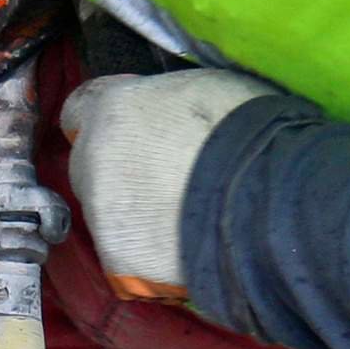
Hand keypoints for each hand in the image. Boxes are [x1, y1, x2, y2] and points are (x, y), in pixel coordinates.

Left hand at [57, 69, 270, 304]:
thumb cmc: (250, 129)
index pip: (79, 112)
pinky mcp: (119, 260)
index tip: (130, 132)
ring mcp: (102, 214)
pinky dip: (151, 255)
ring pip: (108, 215)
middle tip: (166, 181)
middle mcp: (93, 160)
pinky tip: (187, 249)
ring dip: (136, 217)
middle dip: (119, 173)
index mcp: (111, 110)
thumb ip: (167, 103)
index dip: (109, 124)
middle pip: (90, 167)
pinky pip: (129, 257)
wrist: (269, 197)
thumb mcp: (204, 88)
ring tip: (185, 221)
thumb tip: (167, 112)